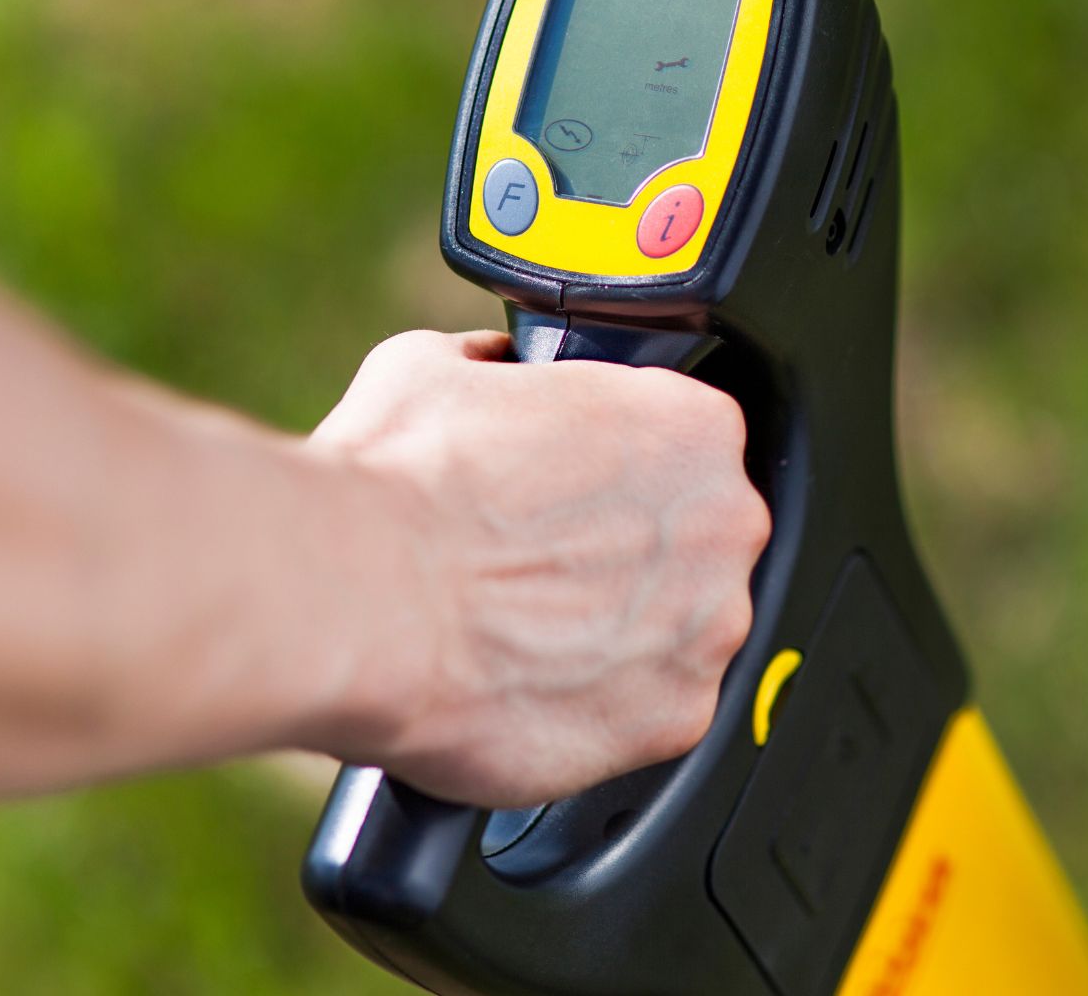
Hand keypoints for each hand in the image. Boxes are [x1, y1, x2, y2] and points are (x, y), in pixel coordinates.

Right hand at [306, 330, 768, 807]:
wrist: (360, 602)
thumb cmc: (403, 486)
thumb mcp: (437, 367)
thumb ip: (498, 366)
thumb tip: (491, 368)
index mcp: (695, 427)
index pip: (687, 445)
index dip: (620, 473)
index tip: (572, 496)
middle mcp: (727, 527)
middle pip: (696, 544)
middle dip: (625, 558)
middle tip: (540, 567)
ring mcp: (711, 630)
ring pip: (681, 634)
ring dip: (618, 636)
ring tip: (526, 632)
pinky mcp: (677, 720)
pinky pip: (655, 715)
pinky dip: (601, 710)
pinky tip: (533, 688)